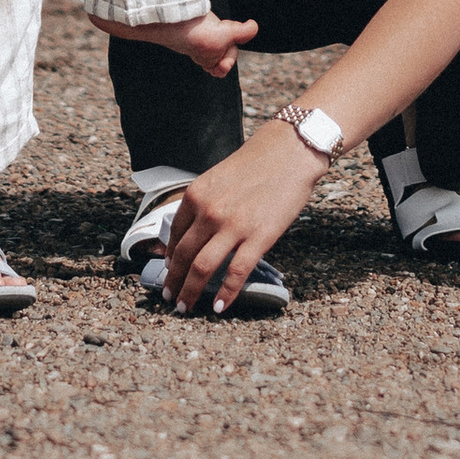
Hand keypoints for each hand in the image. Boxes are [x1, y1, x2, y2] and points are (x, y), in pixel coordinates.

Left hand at [160, 121, 329, 312]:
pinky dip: (226, 293)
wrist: (291, 150)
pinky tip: (219, 307)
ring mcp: (233, 226)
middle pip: (183, 256)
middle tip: (170, 299)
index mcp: (196, 196)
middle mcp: (209, 212)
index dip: (169, 259)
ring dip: (190, 292)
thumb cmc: (258, 162)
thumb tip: (196, 234)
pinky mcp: (259, 237)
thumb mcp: (219, 178)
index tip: (170, 273)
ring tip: (186, 308)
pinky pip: (236, 272)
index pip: (174, 236)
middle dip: (174, 282)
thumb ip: (204, 205)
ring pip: (202, 268)